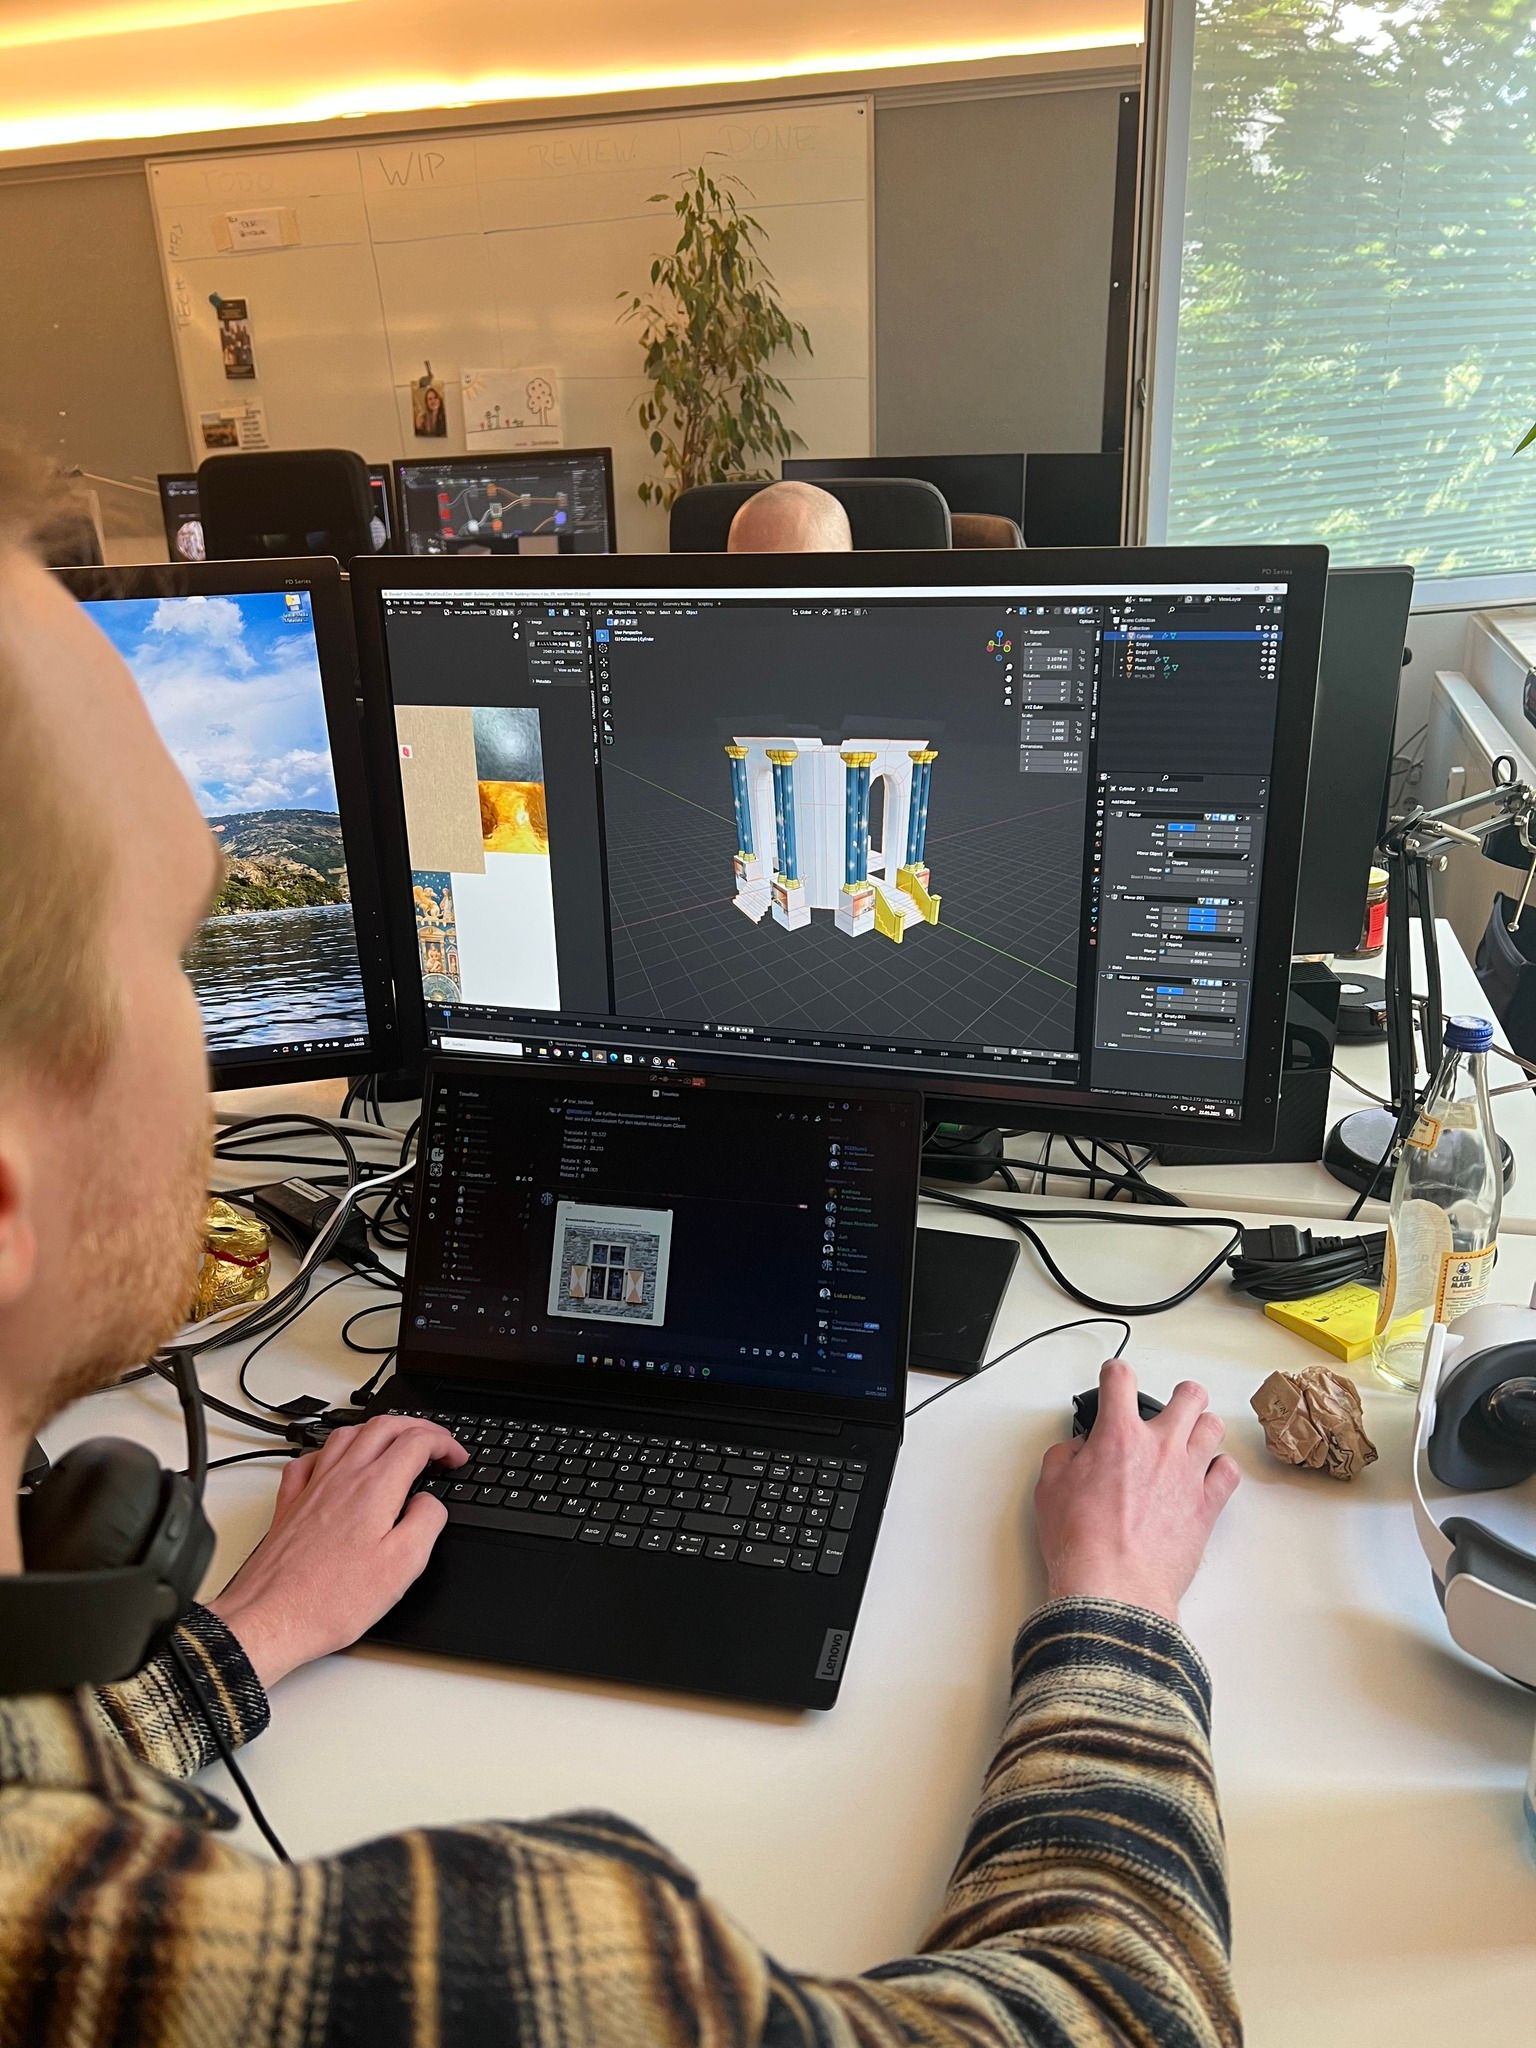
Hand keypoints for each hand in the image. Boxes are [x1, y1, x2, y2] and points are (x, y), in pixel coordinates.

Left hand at [208, 1416, 468, 1689]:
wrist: (272, 1619)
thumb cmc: (332, 1600)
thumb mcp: (403, 1566)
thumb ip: (427, 1522)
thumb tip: (430, 1502)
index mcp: (374, 1489)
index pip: (416, 1442)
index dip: (444, 1444)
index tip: (455, 1458)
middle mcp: (341, 1479)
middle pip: (383, 1426)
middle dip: (416, 1426)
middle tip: (435, 1442)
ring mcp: (311, 1488)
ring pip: (346, 1435)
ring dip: (376, 1430)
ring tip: (393, 1442)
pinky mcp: (289, 1506)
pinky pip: (309, 1460)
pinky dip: (330, 1452)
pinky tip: (334, 1464)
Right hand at [1034, 1359, 1239, 1625]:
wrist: (1114, 1587)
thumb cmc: (1082, 1543)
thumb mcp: (1049, 1488)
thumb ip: (1064, 1456)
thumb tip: (1077, 1450)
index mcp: (1118, 1435)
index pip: (1121, 1379)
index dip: (1115, 1373)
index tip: (1114, 1378)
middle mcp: (1160, 1447)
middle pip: (1189, 1395)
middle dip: (1180, 1395)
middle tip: (1170, 1407)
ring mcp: (1189, 1474)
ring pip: (1213, 1427)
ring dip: (1202, 1428)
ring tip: (1191, 1439)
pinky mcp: (1207, 1506)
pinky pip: (1229, 1472)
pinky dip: (1220, 1469)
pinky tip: (1207, 1475)